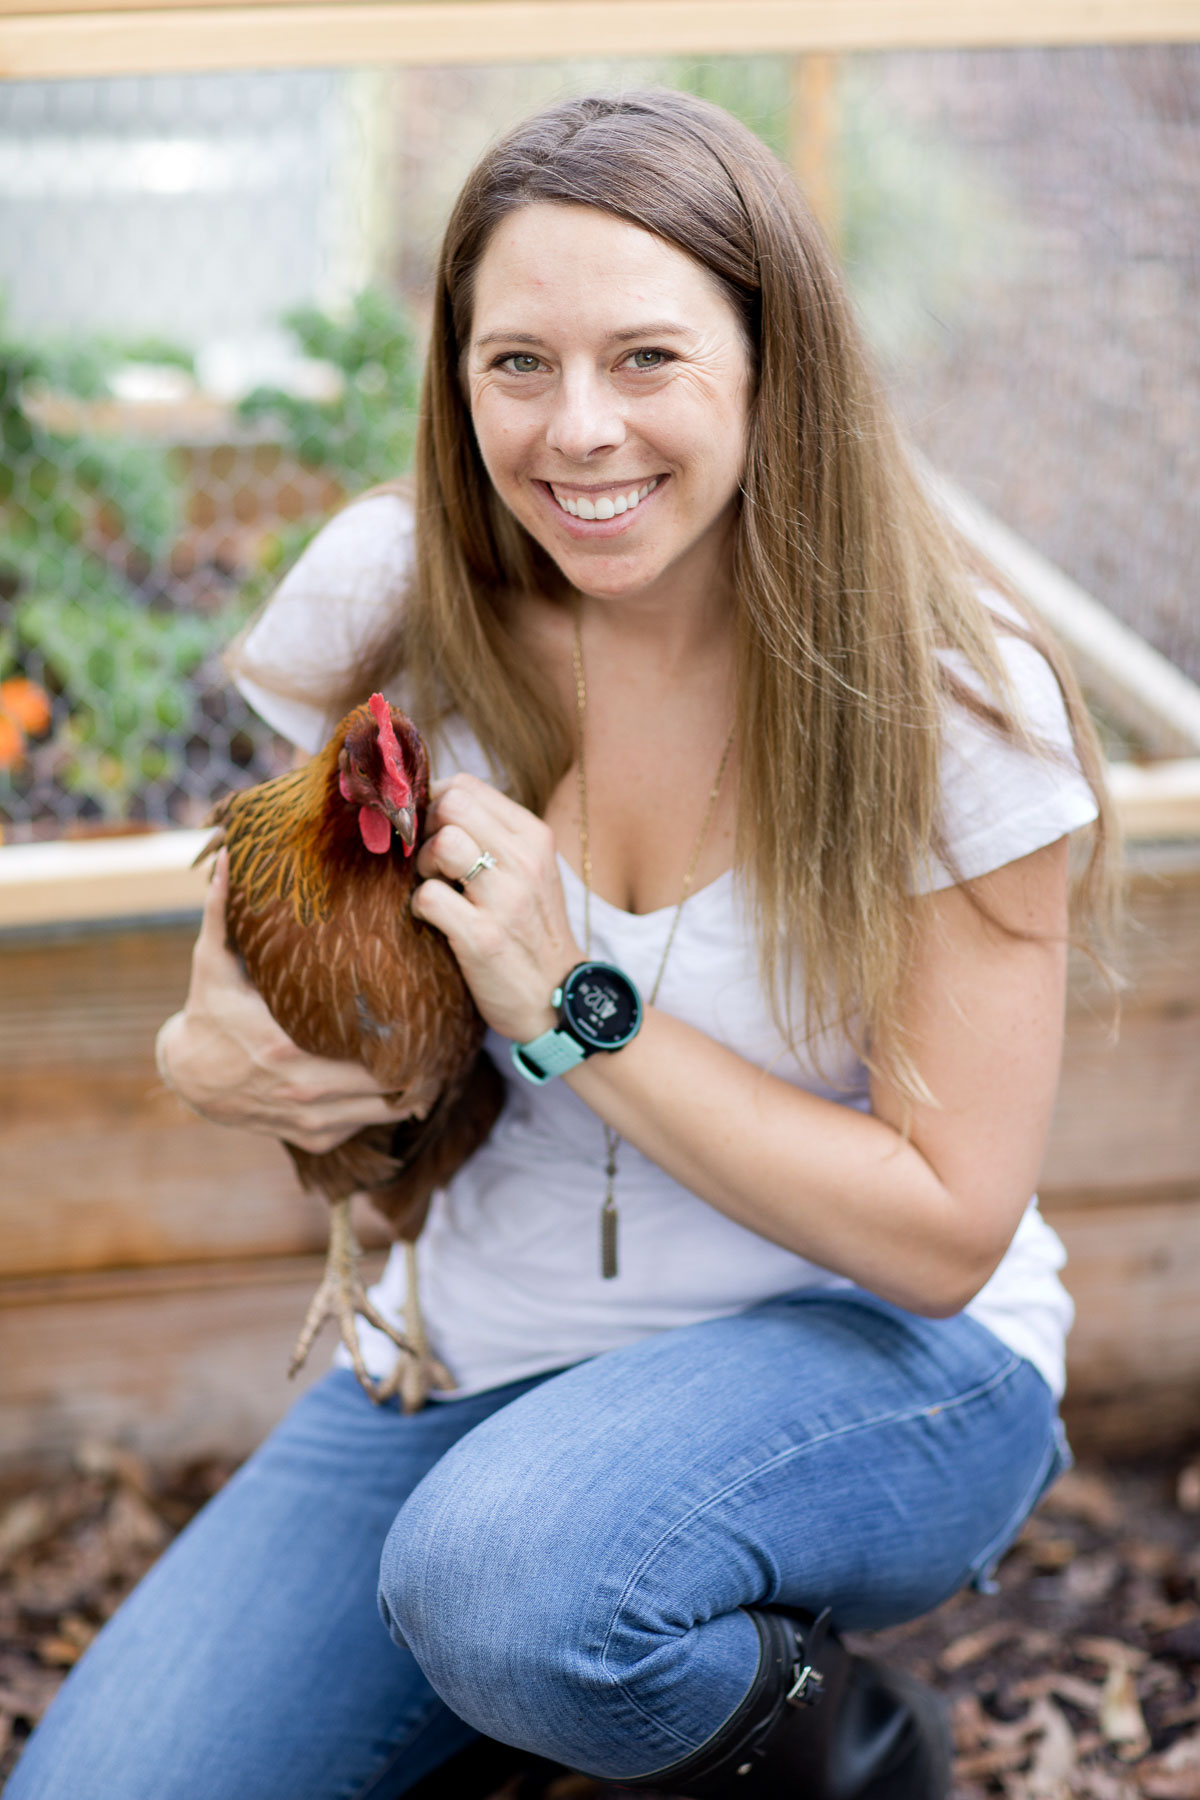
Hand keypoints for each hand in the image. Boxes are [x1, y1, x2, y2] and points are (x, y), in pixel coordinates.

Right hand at [156, 848, 419, 1153]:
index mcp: (285, 1044)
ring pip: (387, 1107)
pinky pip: (368, 1125)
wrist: (189, 1078)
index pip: (364, 1040)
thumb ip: (224, 910)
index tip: (426, 1002)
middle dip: (419, 1054)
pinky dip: (385, 1105)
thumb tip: (232, 851)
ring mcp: (311, 1118)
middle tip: (442, 1023)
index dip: (403, 1026)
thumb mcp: (213, 962)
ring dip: (411, 1083)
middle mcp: (302, 1088)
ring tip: (435, 1051)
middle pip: (388, 1077)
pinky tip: (402, 1080)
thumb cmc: (209, 1011)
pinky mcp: (315, 1138)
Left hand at [412, 773, 582, 1042]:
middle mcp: (525, 860)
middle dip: (427, 829)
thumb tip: (434, 804)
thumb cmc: (532, 930)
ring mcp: (506, 899)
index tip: (432, 831)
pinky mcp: (483, 937)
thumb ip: (492, 836)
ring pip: (441, 845)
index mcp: (535, 837)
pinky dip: (420, 907)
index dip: (435, 803)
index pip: (467, 786)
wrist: (559, 998)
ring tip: (436, 887)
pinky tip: (436, 919)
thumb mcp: (530, 871)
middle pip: (451, 805)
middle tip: (433, 862)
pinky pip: (428, 898)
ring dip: (423, 866)